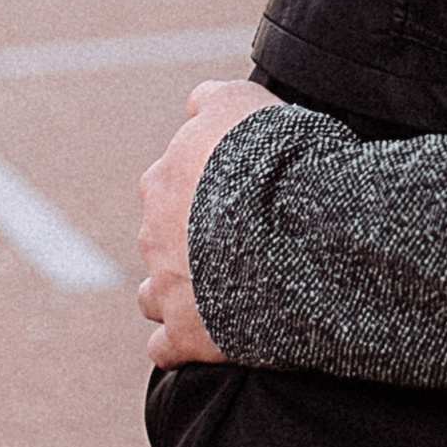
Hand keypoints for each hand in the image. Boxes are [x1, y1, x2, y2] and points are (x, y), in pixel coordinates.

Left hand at [137, 78, 276, 366]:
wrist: (294, 231)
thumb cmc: (273, 162)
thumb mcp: (243, 101)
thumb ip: (211, 100)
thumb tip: (195, 104)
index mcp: (163, 179)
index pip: (170, 181)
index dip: (206, 188)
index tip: (242, 193)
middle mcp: (154, 232)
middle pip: (162, 236)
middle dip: (191, 239)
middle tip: (241, 239)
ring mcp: (166, 286)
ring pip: (153, 291)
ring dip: (178, 290)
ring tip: (219, 292)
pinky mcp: (185, 334)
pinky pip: (166, 346)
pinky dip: (181, 343)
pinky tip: (207, 337)